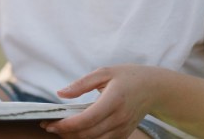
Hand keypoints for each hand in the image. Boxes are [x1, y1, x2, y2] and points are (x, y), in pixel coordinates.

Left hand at [41, 64, 158, 138]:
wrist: (154, 88)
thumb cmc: (128, 76)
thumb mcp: (104, 72)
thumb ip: (81, 84)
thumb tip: (60, 93)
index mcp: (114, 100)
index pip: (86, 119)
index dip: (66, 125)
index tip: (50, 123)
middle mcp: (119, 118)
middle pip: (88, 134)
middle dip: (65, 133)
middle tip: (49, 126)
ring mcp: (123, 128)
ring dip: (74, 137)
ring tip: (60, 128)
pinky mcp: (124, 134)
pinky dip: (87, 138)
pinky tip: (76, 130)